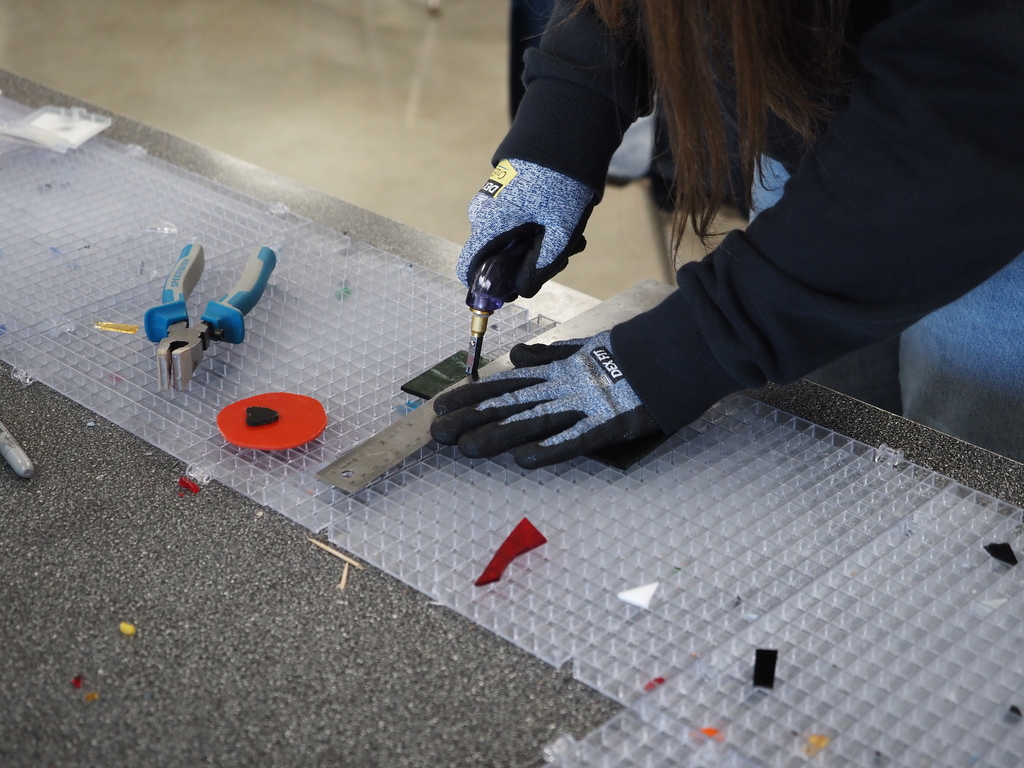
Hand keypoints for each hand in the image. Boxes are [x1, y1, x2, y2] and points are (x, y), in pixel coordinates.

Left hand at [431, 331, 660, 467]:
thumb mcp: (582, 351)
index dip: (472, 397)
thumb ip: (548, 356)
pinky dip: (551, 450)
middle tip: (438, 433)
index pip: (506, 385)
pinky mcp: (610, 426)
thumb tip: (515, 356)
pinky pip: (577, 441)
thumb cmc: (627, 357)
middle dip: (473, 419)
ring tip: (467, 449)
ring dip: (499, 436)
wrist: (673, 353)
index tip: (440, 408)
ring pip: (534, 423)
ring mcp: (585, 407)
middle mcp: (563, 389)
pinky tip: (524, 460)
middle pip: (510, 405)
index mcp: (556, 374)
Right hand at [457, 158, 594, 298]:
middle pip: (496, 260)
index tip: (514, 291)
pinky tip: (561, 223)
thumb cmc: (562, 180)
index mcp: (488, 223)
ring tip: (572, 237)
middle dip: (528, 266)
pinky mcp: (501, 197)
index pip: (467, 269)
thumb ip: (541, 265)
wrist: (564, 132)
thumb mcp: (561, 230)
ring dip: (539, 248)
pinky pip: (512, 227)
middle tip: (563, 255)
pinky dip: (536, 232)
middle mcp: (481, 214)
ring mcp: (490, 204)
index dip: (488, 288)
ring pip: (509, 244)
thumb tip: (522, 291)